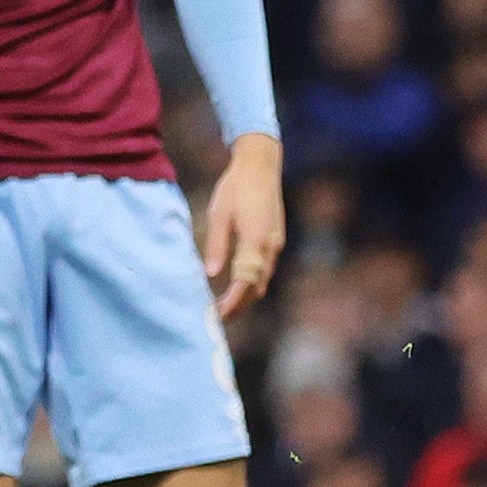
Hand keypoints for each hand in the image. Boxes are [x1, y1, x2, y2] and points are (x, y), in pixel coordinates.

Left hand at [198, 132, 288, 317]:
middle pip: (256, 287)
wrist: (260, 166)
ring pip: (262, 280)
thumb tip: (211, 274)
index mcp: (255, 240)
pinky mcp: (275, 240)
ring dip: (246, 296)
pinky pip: (264, 269)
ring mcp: (276, 244)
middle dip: (239, 306)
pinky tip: (236, 286)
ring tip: (224, 307)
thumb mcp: (219, 214)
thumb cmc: (235, 188)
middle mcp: (270, 246)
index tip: (218, 316)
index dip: (233, 302)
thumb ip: (217, 245)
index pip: (245, 282)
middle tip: (217, 319)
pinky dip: (252, 283)